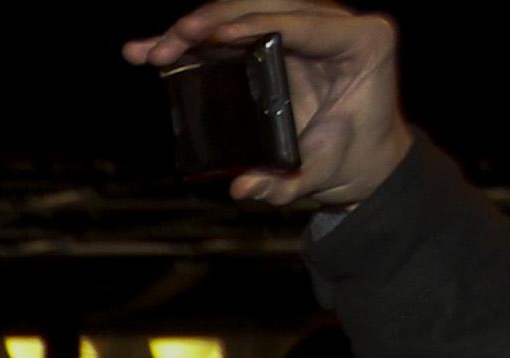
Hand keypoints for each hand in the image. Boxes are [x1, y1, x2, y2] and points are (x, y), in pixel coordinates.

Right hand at [125, 5, 409, 209]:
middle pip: (266, 5)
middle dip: (210, 22)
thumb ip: (287, 183)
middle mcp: (336, 22)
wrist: (360, 151)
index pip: (304, 23)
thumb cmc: (346, 157)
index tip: (217, 38)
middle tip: (169, 46)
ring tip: (149, 51)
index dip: (257, 25)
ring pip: (244, 7)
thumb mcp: (321, 174)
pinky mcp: (279, 31)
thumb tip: (242, 187)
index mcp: (363, 42)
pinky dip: (191, 38)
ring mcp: (307, 22)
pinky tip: (147, 49)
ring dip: (192, 27)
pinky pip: (233, 24)